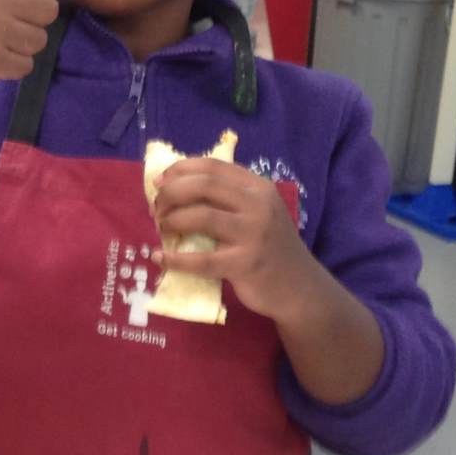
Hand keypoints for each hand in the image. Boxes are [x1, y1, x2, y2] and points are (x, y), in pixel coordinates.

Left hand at [151, 159, 317, 320]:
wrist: (299, 288)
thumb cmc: (269, 247)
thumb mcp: (258, 212)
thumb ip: (228, 197)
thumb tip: (175, 186)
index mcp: (258, 187)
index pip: (213, 166)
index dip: (180, 170)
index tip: (159, 181)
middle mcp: (258, 205)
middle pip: (203, 185)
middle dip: (171, 193)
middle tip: (157, 208)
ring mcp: (254, 234)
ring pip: (201, 216)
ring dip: (171, 220)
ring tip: (160, 228)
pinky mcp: (245, 264)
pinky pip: (201, 259)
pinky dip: (175, 258)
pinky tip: (159, 257)